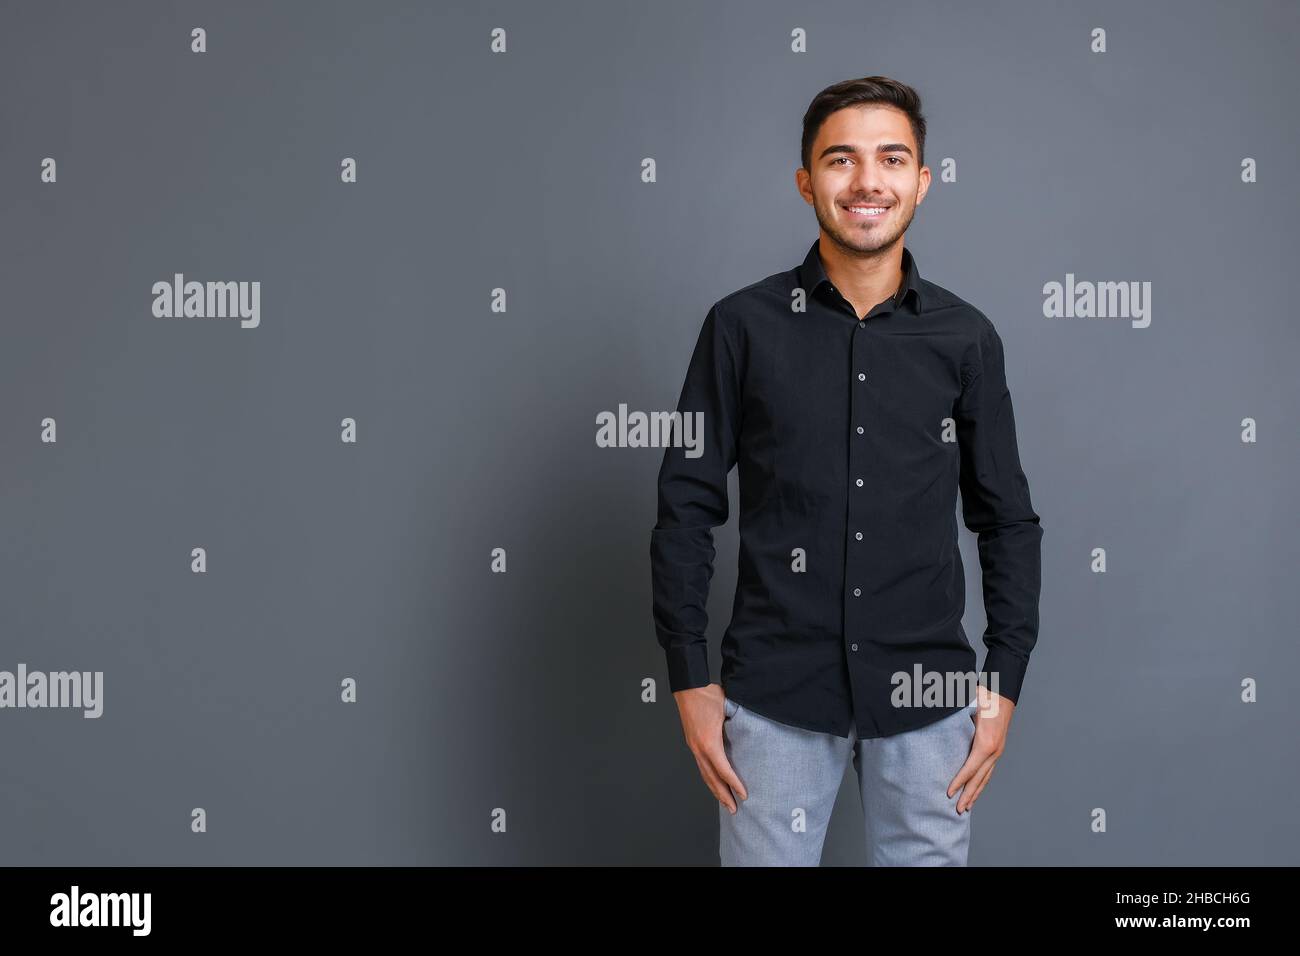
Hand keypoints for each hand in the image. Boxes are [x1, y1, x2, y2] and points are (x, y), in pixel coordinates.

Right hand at [674, 683, 747, 813]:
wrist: (688, 687)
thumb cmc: (708, 694)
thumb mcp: (728, 707)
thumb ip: (739, 721)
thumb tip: (754, 729)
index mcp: (709, 741)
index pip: (723, 770)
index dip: (734, 784)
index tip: (744, 794)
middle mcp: (699, 747)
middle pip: (711, 778)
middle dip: (723, 795)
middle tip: (734, 809)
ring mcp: (693, 746)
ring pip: (704, 774)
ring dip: (714, 789)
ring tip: (724, 802)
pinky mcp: (692, 742)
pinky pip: (701, 765)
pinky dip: (708, 777)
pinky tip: (713, 782)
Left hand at [947, 684, 1013, 814]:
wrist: (1002, 692)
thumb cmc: (983, 696)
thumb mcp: (966, 704)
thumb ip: (952, 712)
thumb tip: (931, 714)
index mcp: (986, 741)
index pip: (970, 767)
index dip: (959, 781)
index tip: (948, 793)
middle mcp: (994, 750)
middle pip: (980, 778)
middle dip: (968, 795)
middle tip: (957, 810)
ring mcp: (998, 751)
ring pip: (986, 777)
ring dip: (976, 793)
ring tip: (966, 807)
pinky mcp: (998, 750)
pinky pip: (988, 771)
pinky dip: (981, 783)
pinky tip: (975, 791)